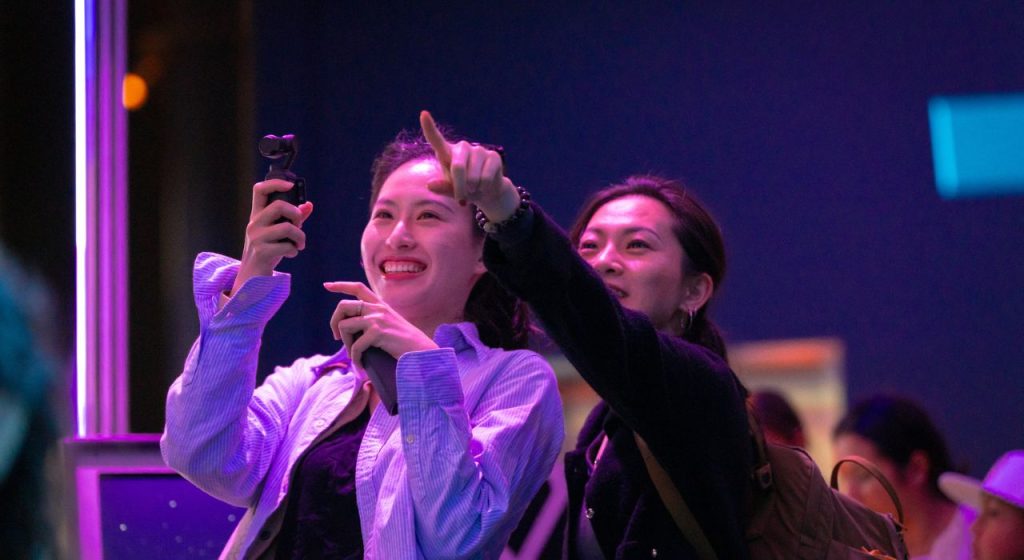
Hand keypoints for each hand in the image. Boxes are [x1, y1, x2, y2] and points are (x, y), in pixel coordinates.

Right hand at [231, 180, 313, 295]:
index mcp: (257, 215)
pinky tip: (291, 254)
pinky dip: (294, 250)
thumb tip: (308, 205)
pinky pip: (287, 246)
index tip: (290, 185)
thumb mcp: (279, 233)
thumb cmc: (268, 251)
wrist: (253, 276)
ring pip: (287, 228)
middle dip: (296, 214)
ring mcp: (256, 238)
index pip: (260, 190)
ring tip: (299, 244)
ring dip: (300, 237)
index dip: (275, 183)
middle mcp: (254, 223)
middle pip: (278, 206)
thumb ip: (293, 219)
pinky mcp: (261, 252)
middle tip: (299, 226)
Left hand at [324, 281, 437, 368]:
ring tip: (354, 355)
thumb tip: (349, 332)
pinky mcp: (378, 332)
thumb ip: (372, 323)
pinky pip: (355, 346)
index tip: (327, 286)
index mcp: (380, 305)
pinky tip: (361, 366)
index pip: (357, 287)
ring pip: (345, 326)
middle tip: (337, 337)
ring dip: (345, 344)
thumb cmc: (406, 345)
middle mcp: (378, 308)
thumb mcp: (389, 326)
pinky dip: (355, 359)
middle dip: (334, 322)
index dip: (340, 286)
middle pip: (343, 305)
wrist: (422, 352)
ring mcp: (378, 319)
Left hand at [420, 110, 521, 222]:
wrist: (487, 192)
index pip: (436, 139)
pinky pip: (486, 178)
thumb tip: (430, 185)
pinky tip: (485, 185)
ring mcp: (478, 150)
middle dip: (460, 187)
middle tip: (461, 199)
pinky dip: (484, 187)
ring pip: (473, 176)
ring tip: (474, 188)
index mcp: (447, 153)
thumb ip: (442, 188)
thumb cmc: (464, 189)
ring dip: (473, 189)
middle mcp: (462, 148)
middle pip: (458, 167)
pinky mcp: (493, 156)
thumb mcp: (451, 191)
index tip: (423, 114)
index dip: (429, 127)